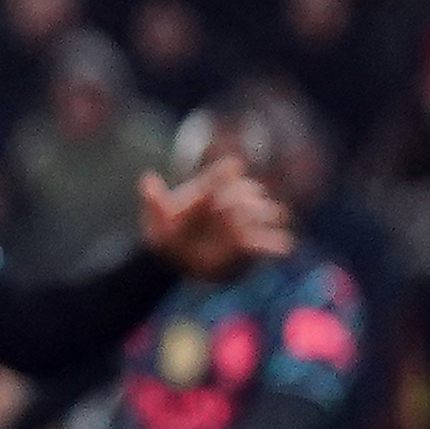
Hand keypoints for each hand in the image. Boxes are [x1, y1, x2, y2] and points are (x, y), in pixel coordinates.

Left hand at [137, 161, 289, 275]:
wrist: (174, 259)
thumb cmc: (167, 232)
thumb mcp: (157, 217)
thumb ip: (155, 200)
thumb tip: (147, 179)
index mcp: (211, 190)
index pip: (223, 175)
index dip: (227, 174)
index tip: (233, 168)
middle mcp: (231, 202)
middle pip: (247, 191)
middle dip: (245, 197)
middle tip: (235, 207)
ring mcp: (243, 222)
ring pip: (264, 211)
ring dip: (263, 214)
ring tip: (258, 221)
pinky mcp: (249, 245)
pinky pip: (267, 242)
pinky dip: (275, 244)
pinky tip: (282, 247)